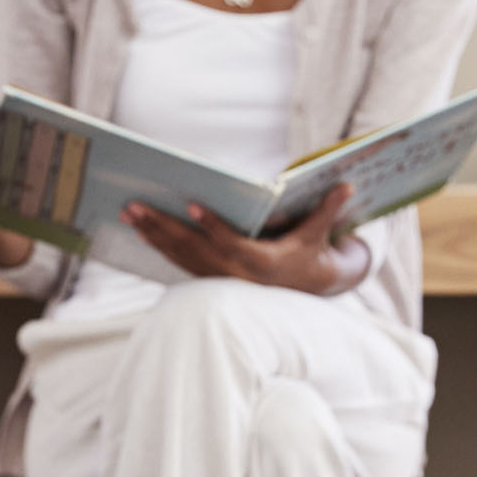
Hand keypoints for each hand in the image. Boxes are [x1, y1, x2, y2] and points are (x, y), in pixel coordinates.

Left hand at [127, 182, 367, 295]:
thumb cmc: (308, 255)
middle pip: (192, 249)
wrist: (302, 291)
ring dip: (152, 234)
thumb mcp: (319, 235)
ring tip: (128, 212)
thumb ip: (327, 210)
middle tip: (134, 205)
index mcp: (261, 263)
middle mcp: (234, 275)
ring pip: (180, 256)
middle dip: (161, 227)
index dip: (212, 225)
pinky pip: (180, 263)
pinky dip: (160, 246)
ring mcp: (219, 279)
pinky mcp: (210, 279)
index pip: (231, 243)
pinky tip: (140, 231)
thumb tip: (347, 185)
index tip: (192, 205)